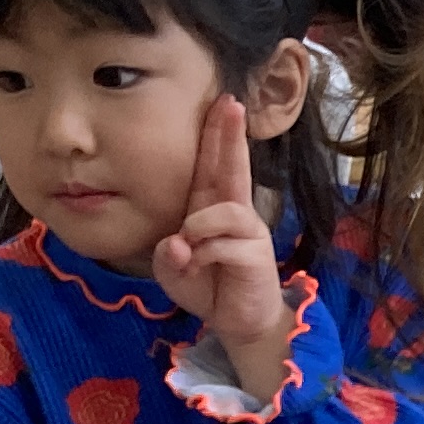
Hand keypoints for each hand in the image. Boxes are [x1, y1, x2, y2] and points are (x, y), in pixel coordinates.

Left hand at [149, 94, 288, 389]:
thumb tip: (179, 243)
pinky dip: (204, 255)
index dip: (217, 133)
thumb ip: (168, 253)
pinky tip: (197, 267)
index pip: (214, 164)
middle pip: (233, 167)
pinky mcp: (255, 255)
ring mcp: (248, 233)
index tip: (224, 101)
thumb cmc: (206, 286)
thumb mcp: (172, 268)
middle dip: (231, 136)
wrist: (237, 321)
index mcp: (211, 207)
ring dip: (200, 224)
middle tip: (233, 104)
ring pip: (226, 209)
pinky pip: (223, 244)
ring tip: (187, 246)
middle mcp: (233, 212)